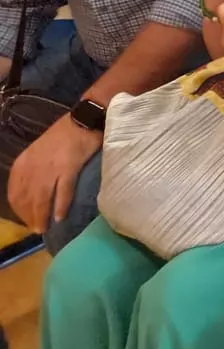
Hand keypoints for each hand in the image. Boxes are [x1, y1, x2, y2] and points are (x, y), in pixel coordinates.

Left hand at [7, 114, 99, 233]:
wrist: (84, 118)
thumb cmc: (64, 135)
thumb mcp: (39, 151)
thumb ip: (34, 169)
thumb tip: (33, 191)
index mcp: (24, 163)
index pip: (14, 193)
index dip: (19, 209)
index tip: (26, 220)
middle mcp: (33, 167)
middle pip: (26, 199)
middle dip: (29, 217)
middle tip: (36, 229)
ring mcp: (50, 167)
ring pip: (41, 198)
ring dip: (41, 216)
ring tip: (44, 229)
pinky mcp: (68, 167)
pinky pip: (62, 192)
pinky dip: (60, 206)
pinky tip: (59, 217)